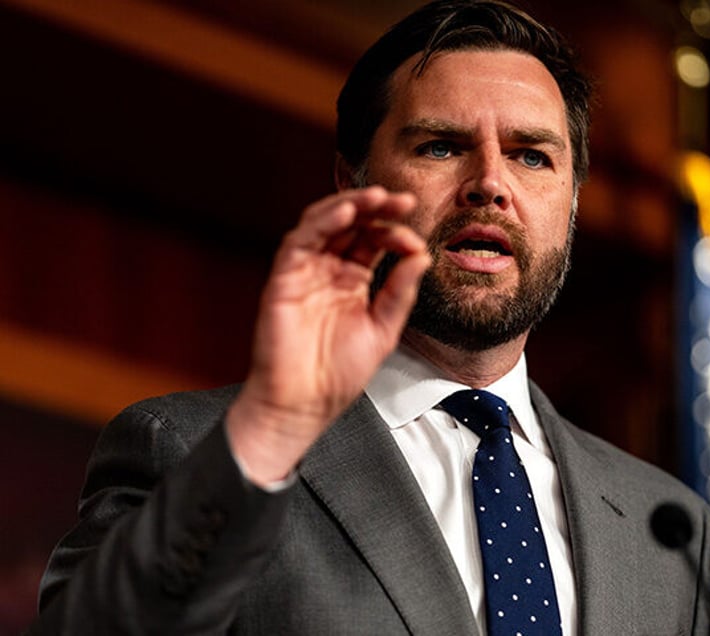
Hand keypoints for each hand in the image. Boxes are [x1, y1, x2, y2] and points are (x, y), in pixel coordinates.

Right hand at [226, 186, 429, 484]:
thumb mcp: (383, 329)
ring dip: (350, 204)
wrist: (305, 405)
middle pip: (351, 224)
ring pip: (324, 222)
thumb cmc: (338, 375)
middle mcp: (328, 271)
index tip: (415, 238)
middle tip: (402, 200)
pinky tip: (346, 213)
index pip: (374, 241)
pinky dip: (322, 222)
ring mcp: (305, 272)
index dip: (395, 232)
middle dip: (377, 207)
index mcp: (353, 281)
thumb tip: (421, 256)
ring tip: (377, 197)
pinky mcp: (284, 278)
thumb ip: (400, 291)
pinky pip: (300, 240)